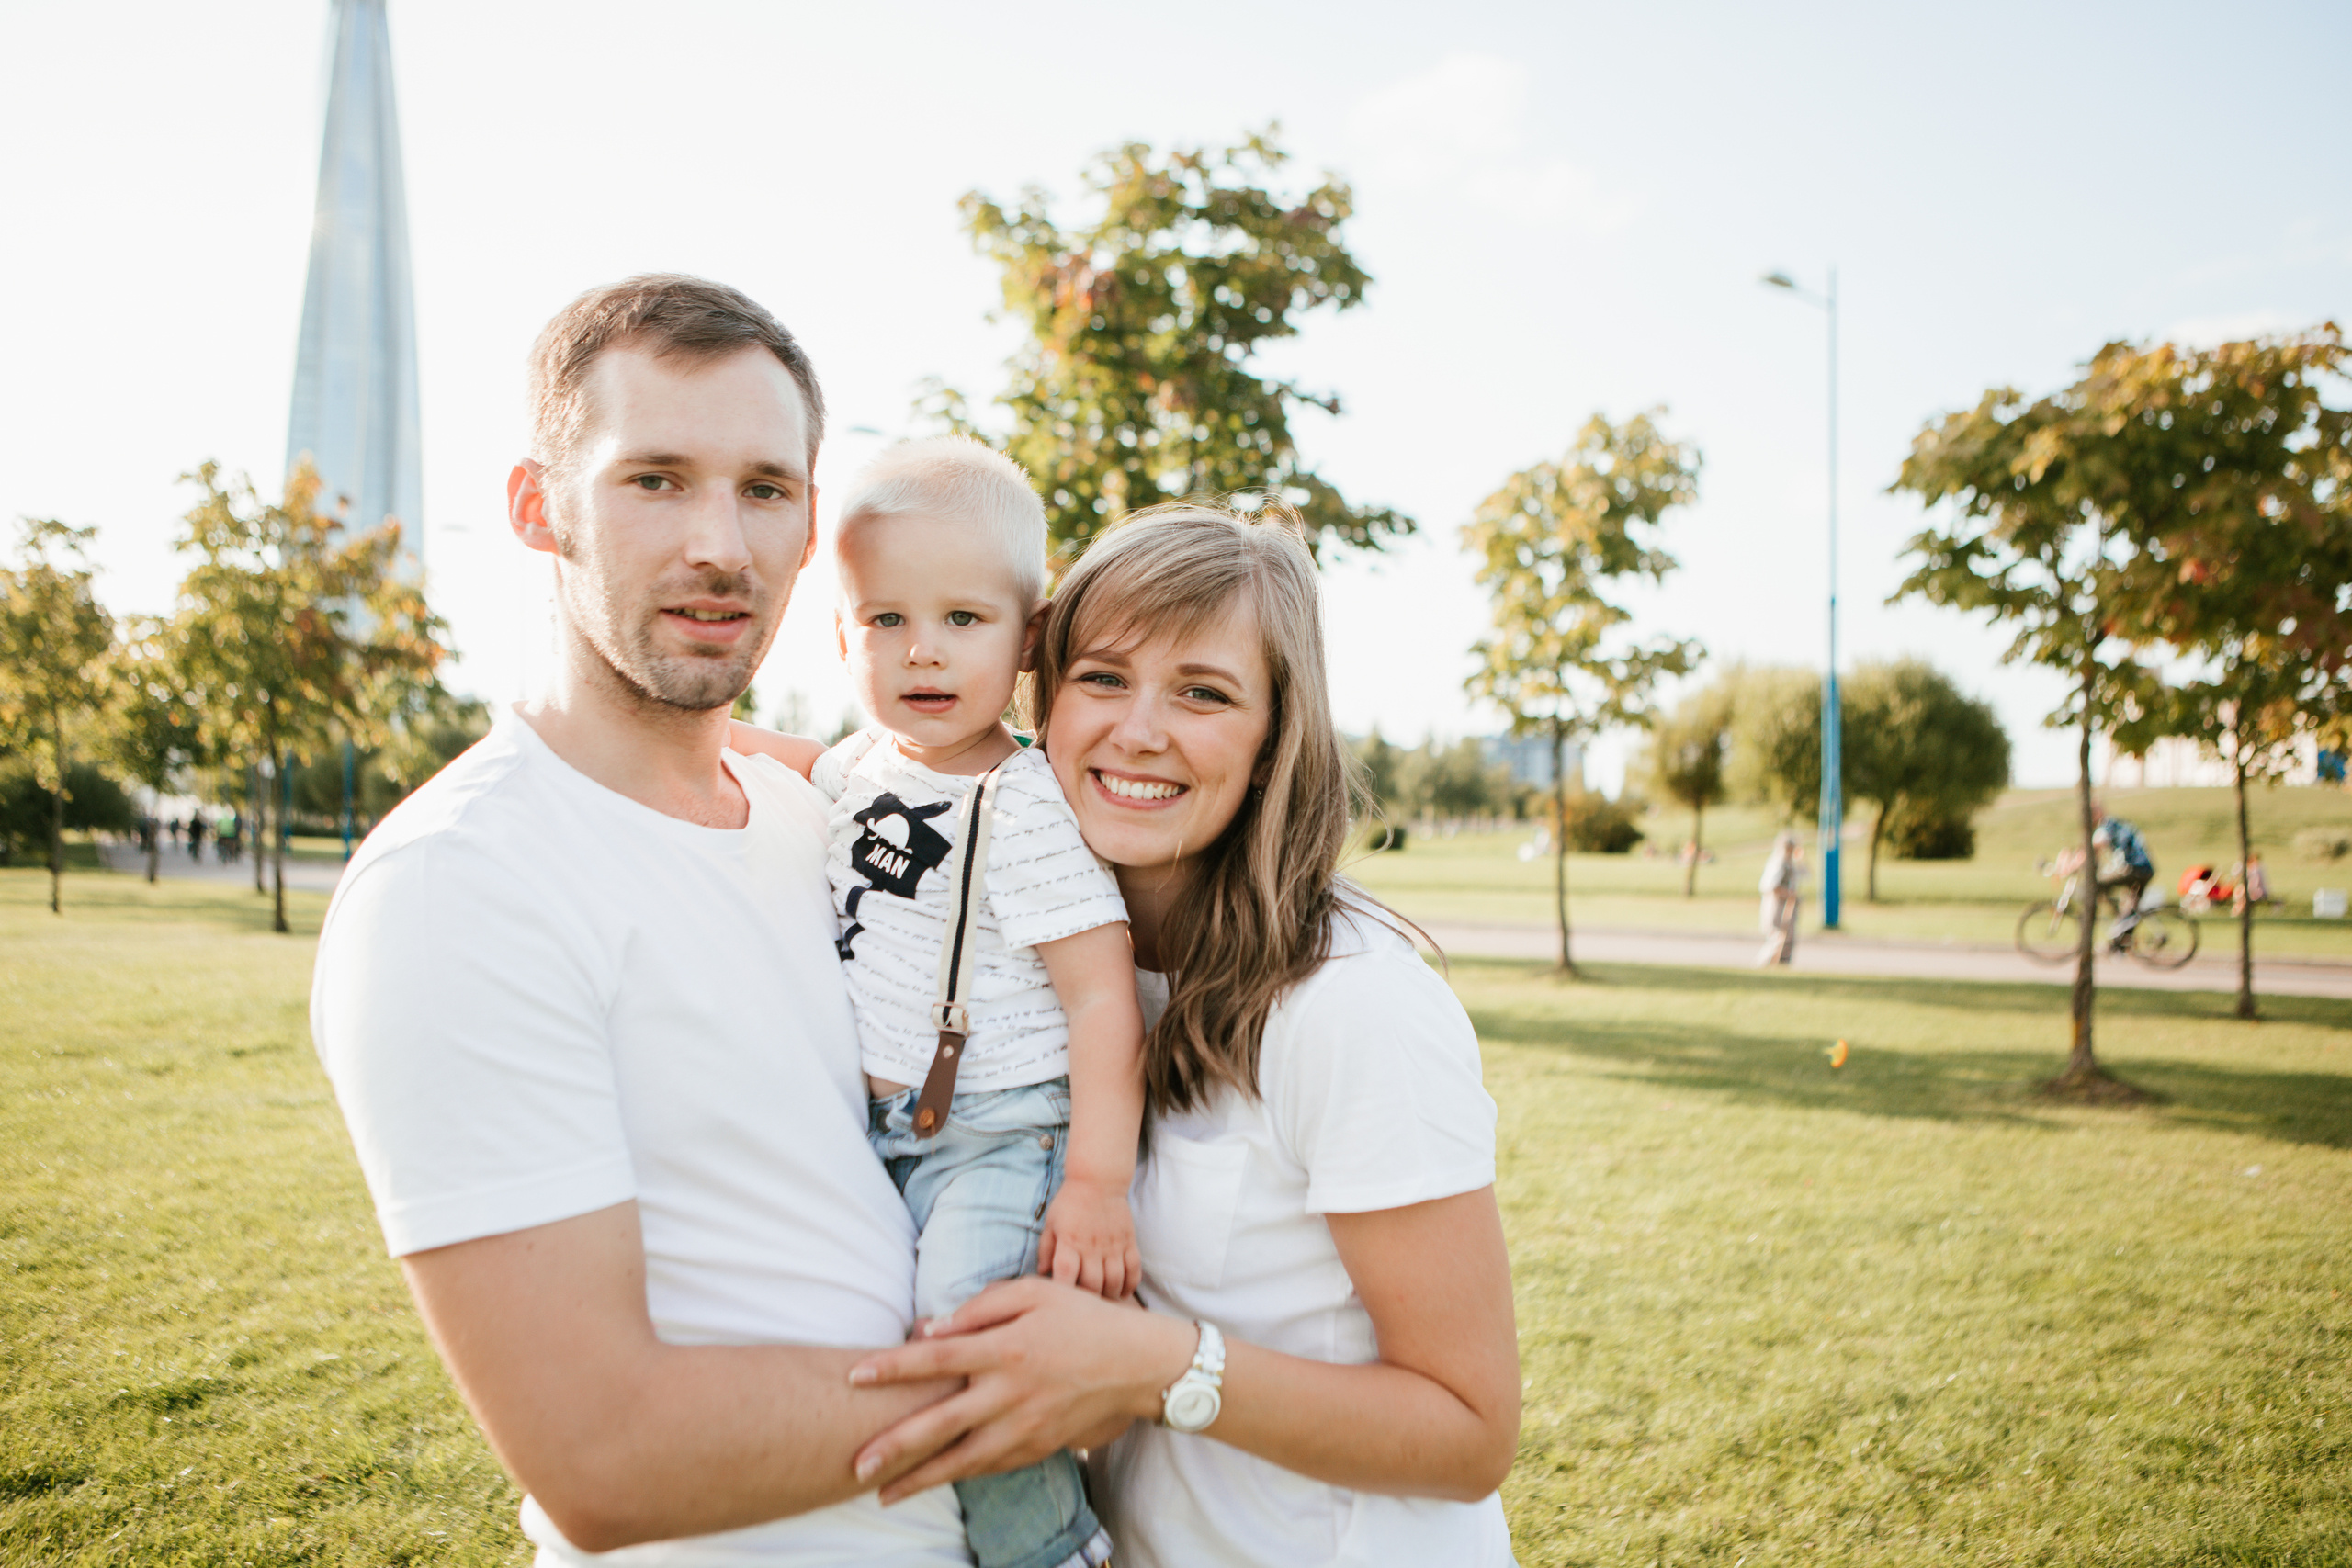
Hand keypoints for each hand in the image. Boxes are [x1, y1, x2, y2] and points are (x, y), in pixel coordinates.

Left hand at [847, 1276, 1192, 1502]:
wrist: (1140, 1365)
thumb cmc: (1085, 1318)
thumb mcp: (1036, 1292)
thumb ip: (982, 1306)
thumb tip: (931, 1327)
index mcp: (1006, 1348)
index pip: (936, 1358)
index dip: (892, 1367)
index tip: (854, 1376)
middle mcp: (1010, 1393)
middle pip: (940, 1424)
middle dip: (893, 1447)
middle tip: (854, 1465)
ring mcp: (1025, 1427)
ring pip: (962, 1460)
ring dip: (919, 1479)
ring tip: (883, 1493)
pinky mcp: (1039, 1447)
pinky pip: (992, 1467)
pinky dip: (960, 1477)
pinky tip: (935, 1481)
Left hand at [1037, 1177, 1139, 1299]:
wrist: (1099, 1180)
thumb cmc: (1070, 1203)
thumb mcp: (1050, 1224)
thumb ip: (1046, 1250)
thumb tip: (1042, 1274)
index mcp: (1069, 1241)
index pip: (1066, 1273)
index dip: (1063, 1291)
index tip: (1060, 1302)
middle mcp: (1092, 1246)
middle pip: (1093, 1284)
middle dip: (1087, 1300)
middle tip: (1083, 1307)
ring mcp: (1113, 1245)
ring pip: (1115, 1280)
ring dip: (1109, 1296)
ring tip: (1102, 1302)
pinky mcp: (1129, 1242)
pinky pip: (1134, 1269)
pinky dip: (1130, 1285)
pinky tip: (1123, 1292)